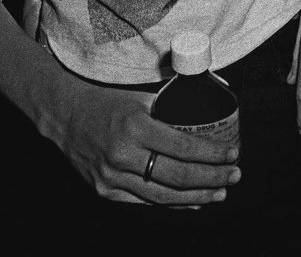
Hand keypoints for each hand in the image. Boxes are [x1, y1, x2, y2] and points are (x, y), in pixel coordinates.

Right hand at [55, 81, 240, 206]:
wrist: (65, 115)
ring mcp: (112, 178)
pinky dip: (171, 203)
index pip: (183, 146)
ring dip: (197, 196)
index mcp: (135, 126)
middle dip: (212, 178)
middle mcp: (123, 155)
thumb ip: (169, 108)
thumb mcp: (140, 97)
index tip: (233, 153)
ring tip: (219, 192)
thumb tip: (206, 111)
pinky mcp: (105, 191)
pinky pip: (145, 202)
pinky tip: (191, 200)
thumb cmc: (107, 101)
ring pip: (163, 196)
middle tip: (234, 176)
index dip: (212, 153)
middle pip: (178, 176)